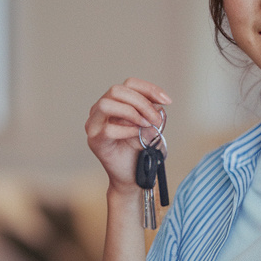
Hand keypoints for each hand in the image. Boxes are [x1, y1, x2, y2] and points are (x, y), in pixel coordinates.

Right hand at [85, 78, 170, 194]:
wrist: (132, 176)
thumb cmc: (139, 149)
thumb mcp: (151, 126)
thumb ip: (152, 113)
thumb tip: (157, 105)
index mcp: (115, 102)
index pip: (129, 84)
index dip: (149, 89)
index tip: (167, 101)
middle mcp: (100, 110)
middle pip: (117, 90)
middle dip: (141, 102)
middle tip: (155, 118)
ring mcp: (94, 124)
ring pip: (106, 104)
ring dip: (131, 112)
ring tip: (145, 124)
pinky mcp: (95, 141)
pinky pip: (108, 129)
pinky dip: (127, 130)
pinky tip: (137, 135)